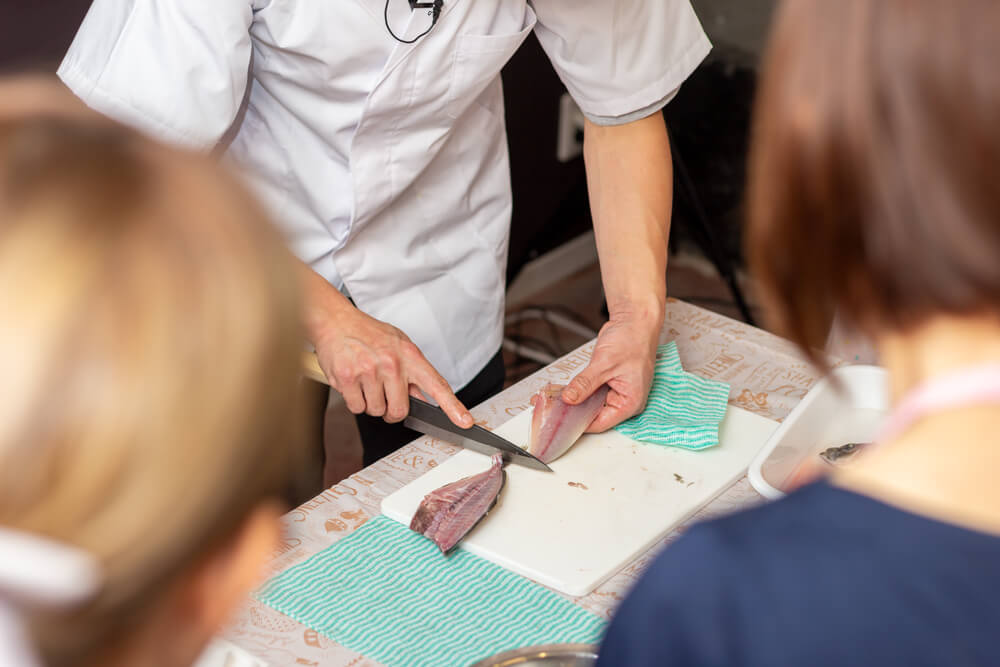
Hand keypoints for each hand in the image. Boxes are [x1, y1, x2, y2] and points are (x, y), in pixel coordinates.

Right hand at [302, 265, 472, 427]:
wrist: (336, 321)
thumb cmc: (368, 334)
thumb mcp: (399, 344)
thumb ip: (412, 371)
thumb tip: (422, 397)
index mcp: (409, 355)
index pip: (436, 385)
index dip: (453, 406)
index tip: (465, 422)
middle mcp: (391, 364)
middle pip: (399, 410)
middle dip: (391, 409)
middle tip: (383, 393)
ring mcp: (369, 372)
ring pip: (376, 411)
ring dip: (370, 402)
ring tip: (365, 379)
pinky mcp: (347, 379)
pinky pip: (357, 407)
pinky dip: (354, 400)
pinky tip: (353, 382)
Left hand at [560, 311, 658, 432]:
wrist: (635, 320)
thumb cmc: (632, 340)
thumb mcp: (605, 363)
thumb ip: (585, 383)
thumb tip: (569, 399)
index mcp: (630, 403)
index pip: (601, 423)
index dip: (579, 423)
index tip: (559, 420)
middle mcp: (624, 400)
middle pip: (594, 414)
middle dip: (572, 411)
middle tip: (550, 408)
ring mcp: (615, 391)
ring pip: (589, 402)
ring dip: (572, 399)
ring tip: (550, 398)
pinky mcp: (607, 381)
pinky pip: (589, 390)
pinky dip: (577, 389)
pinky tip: (561, 389)